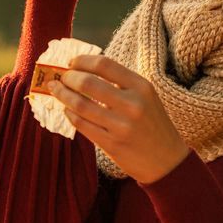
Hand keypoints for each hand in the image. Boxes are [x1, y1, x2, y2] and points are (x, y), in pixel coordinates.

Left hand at [49, 54, 189, 183]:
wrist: (167, 161)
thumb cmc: (153, 124)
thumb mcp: (146, 97)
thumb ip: (121, 83)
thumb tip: (84, 69)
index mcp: (142, 87)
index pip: (104, 64)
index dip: (82, 61)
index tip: (72, 63)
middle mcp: (132, 104)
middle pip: (88, 83)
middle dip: (68, 78)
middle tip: (60, 78)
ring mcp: (121, 126)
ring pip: (80, 105)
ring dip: (62, 95)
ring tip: (55, 90)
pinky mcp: (112, 145)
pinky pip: (82, 125)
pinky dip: (70, 114)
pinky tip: (67, 110)